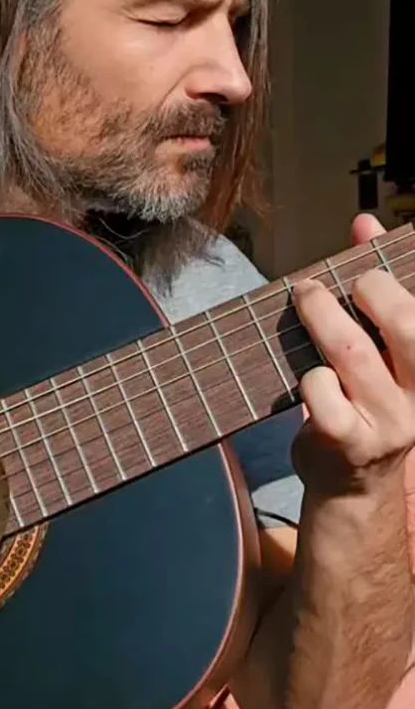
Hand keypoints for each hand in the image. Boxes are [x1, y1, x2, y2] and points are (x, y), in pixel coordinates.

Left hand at [291, 214, 414, 499]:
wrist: (351, 486)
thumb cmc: (364, 401)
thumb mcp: (382, 348)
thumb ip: (379, 287)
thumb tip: (364, 222)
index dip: (397, 277)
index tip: (368, 256)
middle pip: (405, 325)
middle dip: (369, 291)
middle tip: (334, 282)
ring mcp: (388, 419)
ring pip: (351, 353)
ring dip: (320, 319)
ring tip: (304, 298)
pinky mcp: (348, 440)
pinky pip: (321, 391)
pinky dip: (310, 376)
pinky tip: (308, 376)